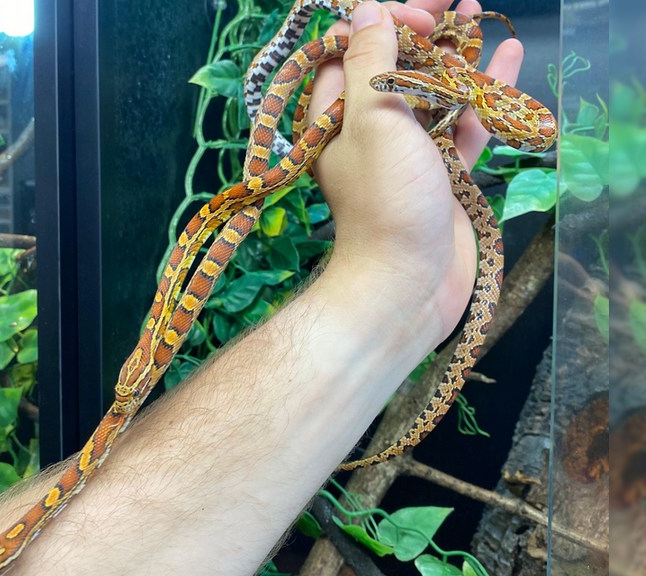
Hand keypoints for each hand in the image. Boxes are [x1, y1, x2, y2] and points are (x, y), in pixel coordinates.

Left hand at [310, 0, 522, 341]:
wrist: (409, 282)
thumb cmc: (386, 200)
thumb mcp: (374, 119)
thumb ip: (371, 62)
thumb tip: (366, 9)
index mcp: (336, 117)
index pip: (350, 52)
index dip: (381, 24)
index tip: (418, 18)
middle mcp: (368, 131)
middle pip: (394, 68)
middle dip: (422, 33)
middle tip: (453, 4)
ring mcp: (408, 153)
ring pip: (432, 94)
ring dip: (455, 56)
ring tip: (477, 14)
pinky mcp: (442, 174)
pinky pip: (463, 125)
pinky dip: (483, 96)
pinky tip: (507, 61)